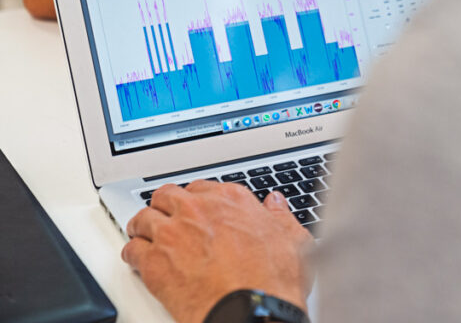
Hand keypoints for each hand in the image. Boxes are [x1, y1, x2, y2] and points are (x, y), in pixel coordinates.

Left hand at [122, 181, 312, 322]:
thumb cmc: (273, 280)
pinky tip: (139, 261)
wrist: (251, 310)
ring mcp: (172, 234)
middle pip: (167, 196)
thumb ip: (280, 215)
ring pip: (143, 218)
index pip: (202, 187)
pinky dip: (133, 254)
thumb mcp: (292, 239)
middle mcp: (198, 210)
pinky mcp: (154, 262)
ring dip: (143, 227)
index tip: (196, 211)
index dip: (196, 200)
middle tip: (167, 219)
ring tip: (145, 236)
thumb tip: (275, 202)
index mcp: (231, 200)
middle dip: (165, 207)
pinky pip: (132, 250)